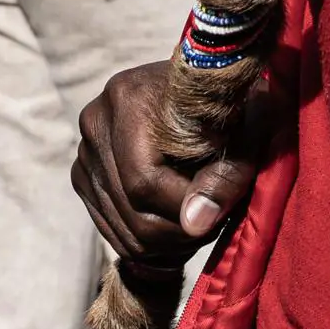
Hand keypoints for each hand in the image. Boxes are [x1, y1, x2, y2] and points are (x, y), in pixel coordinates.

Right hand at [73, 59, 272, 271]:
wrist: (207, 86)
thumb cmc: (234, 104)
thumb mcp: (246, 131)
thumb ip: (226, 174)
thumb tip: (194, 223)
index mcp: (129, 98)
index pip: (145, 181)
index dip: (186, 208)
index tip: (222, 212)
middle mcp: (96, 121)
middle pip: (132, 211)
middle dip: (181, 232)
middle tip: (216, 223)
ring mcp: (85, 151)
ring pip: (124, 230)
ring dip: (168, 242)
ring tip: (202, 222)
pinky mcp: (84, 175)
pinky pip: (112, 231)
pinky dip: (149, 241)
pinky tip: (179, 223)